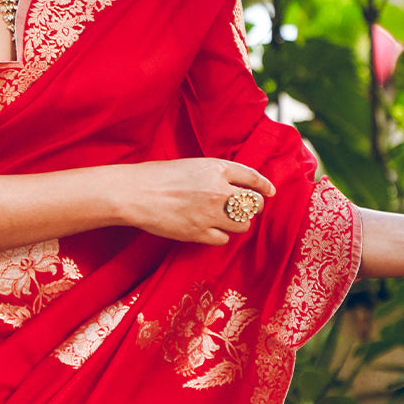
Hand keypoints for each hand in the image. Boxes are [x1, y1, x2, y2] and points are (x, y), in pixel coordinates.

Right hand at [119, 158, 274, 245]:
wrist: (134, 193)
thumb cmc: (157, 176)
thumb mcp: (192, 165)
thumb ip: (215, 174)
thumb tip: (235, 187)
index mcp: (217, 169)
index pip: (252, 178)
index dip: (264, 186)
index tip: (269, 192)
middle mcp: (219, 190)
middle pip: (253, 204)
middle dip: (253, 207)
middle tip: (246, 210)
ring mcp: (210, 213)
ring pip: (243, 224)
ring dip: (238, 223)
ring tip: (225, 221)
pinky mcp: (199, 232)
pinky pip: (223, 239)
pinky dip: (220, 235)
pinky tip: (209, 230)